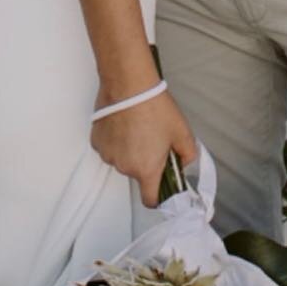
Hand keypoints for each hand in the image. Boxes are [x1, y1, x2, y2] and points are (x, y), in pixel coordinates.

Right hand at [91, 90, 198, 208]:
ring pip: (122, 160)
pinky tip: (123, 123)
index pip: (150, 200)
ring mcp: (108, 155)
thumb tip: (185, 162)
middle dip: (146, 162)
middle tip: (153, 139)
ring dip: (130, 150)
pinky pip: (110, 148)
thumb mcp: (182, 132)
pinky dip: (116, 140)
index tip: (163, 185)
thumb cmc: (154, 107)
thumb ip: (189, 154)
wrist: (129, 84)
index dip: (159, 195)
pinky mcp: (97, 141)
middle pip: (137, 174)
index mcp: (146, 170)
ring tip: (137, 127)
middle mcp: (124, 167)